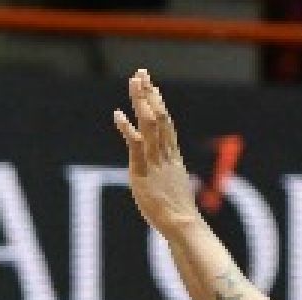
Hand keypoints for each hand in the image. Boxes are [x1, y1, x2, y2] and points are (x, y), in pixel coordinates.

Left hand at [112, 69, 200, 236]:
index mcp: (172, 156)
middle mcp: (165, 153)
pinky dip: (126, 128)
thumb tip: (169, 178)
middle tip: (141, 73)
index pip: (166, 124)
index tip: (152, 87)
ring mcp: (155, 161)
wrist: (182, 224)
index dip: (158, 104)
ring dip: (141, 100)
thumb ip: (169, 177)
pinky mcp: (143, 171)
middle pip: (159, 116)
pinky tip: (118, 114)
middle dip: (149, 93)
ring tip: (134, 81)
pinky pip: (136, 145)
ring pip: (150, 124)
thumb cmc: (178, 213)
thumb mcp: (174, 188)